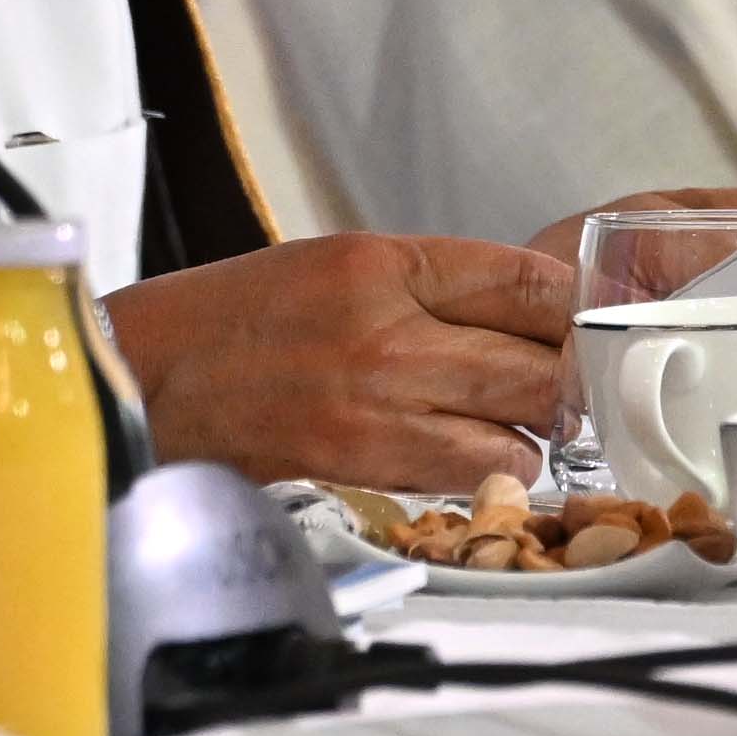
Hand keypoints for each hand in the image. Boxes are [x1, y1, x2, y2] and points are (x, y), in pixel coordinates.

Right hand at [103, 233, 568, 492]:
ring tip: (513, 424)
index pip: (525, 280)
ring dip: (528, 431)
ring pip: (518, 428)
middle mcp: (389, 329)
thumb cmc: (230, 321)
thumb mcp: (332, 264)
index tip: (591, 320)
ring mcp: (379, 401)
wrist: (145, 379)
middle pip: (537, 361)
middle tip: (569, 383)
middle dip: (563, 378)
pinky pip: (469, 472)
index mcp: (381, 263)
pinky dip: (486, 470)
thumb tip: (517, 315)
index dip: (574, 307)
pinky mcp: (364, 463)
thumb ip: (425, 285)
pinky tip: (471, 456)